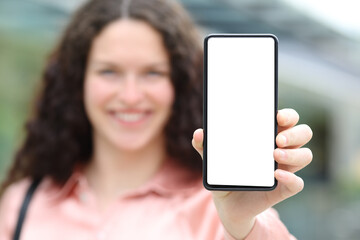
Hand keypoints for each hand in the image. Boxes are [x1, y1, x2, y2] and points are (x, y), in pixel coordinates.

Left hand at [192, 108, 312, 239]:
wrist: (228, 205)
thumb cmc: (225, 175)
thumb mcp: (213, 161)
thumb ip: (204, 147)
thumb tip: (199, 133)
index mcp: (267, 137)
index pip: (287, 119)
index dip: (288, 115)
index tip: (276, 115)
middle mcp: (281, 150)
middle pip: (303, 133)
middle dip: (295, 132)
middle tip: (277, 138)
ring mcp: (284, 169)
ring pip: (305, 155)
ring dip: (294, 153)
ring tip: (275, 154)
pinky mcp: (283, 189)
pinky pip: (297, 183)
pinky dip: (291, 178)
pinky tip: (277, 174)